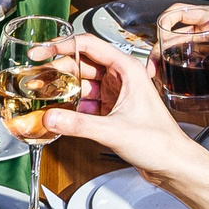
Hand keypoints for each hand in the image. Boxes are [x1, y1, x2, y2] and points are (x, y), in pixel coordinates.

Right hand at [35, 34, 208, 180]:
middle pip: (82, 63)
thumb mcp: (115, 131)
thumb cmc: (160, 142)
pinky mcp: (113, 110)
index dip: (61, 45)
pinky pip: (86, 101)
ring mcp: (117, 94)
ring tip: (43, 93)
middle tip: (37, 76)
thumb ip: (79, 125)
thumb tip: (51, 117)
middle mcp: (121, 78)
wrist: (172, 163)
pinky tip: (60, 112)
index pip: (88, 45)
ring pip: (83, 83)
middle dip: (58, 69)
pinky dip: (72, 105)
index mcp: (127, 69)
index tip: (42, 51)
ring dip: (64, 88)